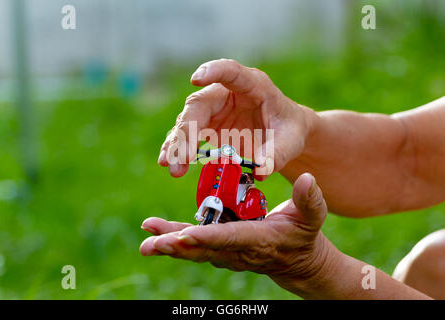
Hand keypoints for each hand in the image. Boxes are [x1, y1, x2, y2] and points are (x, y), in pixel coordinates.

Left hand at [140, 173, 337, 295]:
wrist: (297, 262)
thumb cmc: (304, 235)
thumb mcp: (313, 217)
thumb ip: (310, 199)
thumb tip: (307, 178)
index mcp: (259, 240)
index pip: (230, 238)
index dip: (207, 238)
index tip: (183, 236)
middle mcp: (238, 250)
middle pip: (204, 249)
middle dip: (177, 246)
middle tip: (151, 243)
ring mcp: (227, 252)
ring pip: (194, 249)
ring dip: (169, 243)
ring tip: (146, 239)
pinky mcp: (220, 248)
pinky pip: (194, 244)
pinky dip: (174, 239)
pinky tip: (154, 230)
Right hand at [158, 59, 315, 179]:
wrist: (283, 134)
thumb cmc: (289, 130)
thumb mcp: (291, 142)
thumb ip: (277, 154)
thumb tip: (260, 171)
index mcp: (253, 86)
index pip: (231, 72)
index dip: (213, 71)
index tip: (196, 78)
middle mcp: (228, 93)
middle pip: (200, 105)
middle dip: (186, 131)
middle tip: (181, 158)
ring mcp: (214, 109)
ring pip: (187, 120)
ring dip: (177, 143)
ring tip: (171, 165)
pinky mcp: (207, 125)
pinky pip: (187, 134)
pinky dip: (177, 148)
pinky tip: (168, 161)